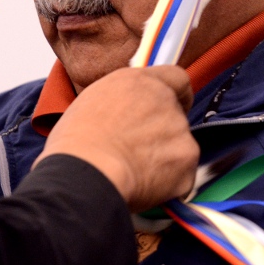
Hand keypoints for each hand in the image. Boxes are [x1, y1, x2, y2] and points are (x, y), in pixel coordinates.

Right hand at [36, 65, 197, 211]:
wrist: (88, 172)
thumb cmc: (77, 142)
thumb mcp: (93, 101)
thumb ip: (122, 101)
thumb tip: (126, 114)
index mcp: (140, 82)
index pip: (177, 78)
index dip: (178, 95)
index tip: (173, 107)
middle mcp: (164, 100)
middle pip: (176, 116)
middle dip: (163, 134)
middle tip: (138, 151)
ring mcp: (179, 130)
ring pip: (179, 147)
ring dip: (164, 159)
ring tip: (134, 172)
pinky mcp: (186, 160)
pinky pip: (182, 175)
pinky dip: (168, 185)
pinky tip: (143, 186)